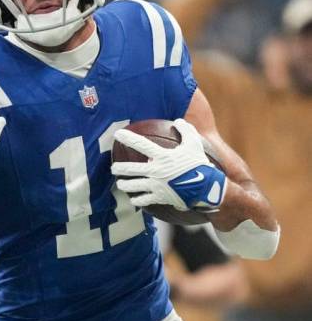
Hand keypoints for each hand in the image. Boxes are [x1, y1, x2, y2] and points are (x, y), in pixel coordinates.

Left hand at [111, 119, 226, 210]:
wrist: (207, 188)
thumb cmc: (200, 164)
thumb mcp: (195, 144)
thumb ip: (186, 130)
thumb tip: (178, 120)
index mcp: (162, 156)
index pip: (140, 144)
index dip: (128, 138)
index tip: (117, 134)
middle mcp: (155, 171)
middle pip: (131, 169)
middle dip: (119, 168)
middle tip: (113, 168)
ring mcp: (156, 185)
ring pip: (133, 186)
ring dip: (124, 185)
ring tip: (120, 184)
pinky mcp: (159, 197)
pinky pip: (144, 200)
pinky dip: (138, 200)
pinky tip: (134, 200)